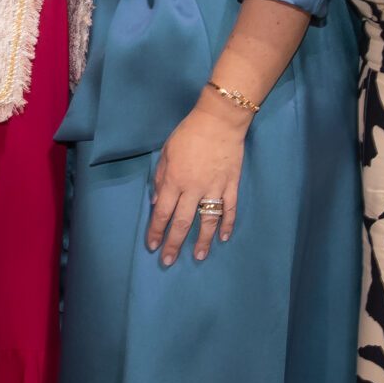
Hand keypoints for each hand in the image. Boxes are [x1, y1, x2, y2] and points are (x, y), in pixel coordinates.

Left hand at [146, 98, 244, 266]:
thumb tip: (158, 202)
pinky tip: (224, 238)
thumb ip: (161, 178)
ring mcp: (214, 188)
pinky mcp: (231, 185)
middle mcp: (193, 189)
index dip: (156, 231)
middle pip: (182, 222)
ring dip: (202, 241)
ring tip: (197, 256)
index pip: (162, 212)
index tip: (152, 245)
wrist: (219, 121)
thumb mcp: (166, 152)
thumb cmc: (189, 134)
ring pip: (207, 221)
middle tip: (168, 261)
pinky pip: (230, 209)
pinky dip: (228, 224)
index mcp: (174, 180)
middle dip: (173, 244)